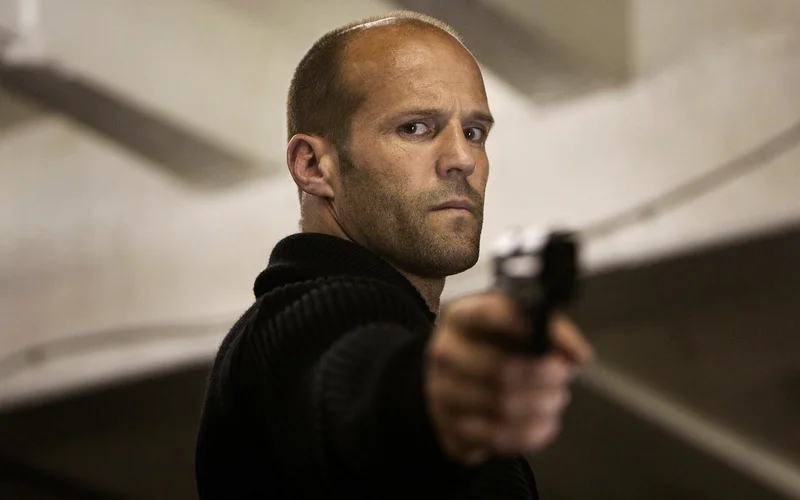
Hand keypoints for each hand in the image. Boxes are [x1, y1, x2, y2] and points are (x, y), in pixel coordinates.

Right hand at [425, 290, 593, 465]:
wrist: (460, 380)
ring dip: (540, 406)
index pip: (484, 315)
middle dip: (542, 376)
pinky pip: (496, 438)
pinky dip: (529, 433)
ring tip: (556, 398)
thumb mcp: (520, 325)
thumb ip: (552, 331)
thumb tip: (578, 355)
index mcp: (460, 317)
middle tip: (562, 376)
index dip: (519, 326)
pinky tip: (544, 422)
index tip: (547, 337)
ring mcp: (442, 393)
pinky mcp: (450, 428)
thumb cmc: (496, 346)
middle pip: (499, 369)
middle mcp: (444, 353)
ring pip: (500, 407)